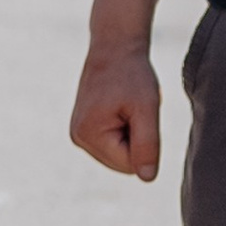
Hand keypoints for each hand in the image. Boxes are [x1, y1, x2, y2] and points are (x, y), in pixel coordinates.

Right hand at [70, 34, 162, 177]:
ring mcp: (79, 134)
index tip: (139, 113)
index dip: (145, 142)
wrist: (115, 47)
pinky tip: (121, 107)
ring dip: (131, 134)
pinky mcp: (84, 129)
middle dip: (136, 140)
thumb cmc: (133, 75)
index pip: (130, 165)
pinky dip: (124, 129)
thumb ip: (147, 145)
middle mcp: (78, 139)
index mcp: (89, 135)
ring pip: (119, 155)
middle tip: (134, 109)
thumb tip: (148, 179)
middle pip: (123, 163)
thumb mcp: (146, 109)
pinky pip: (114, 143)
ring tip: (127, 107)